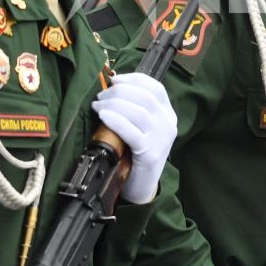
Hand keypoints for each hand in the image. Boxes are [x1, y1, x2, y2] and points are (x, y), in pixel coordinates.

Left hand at [91, 73, 176, 204]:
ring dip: (113, 104)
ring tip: (97, 106)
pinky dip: (115, 120)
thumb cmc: (136, 153)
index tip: (114, 79)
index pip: (156, 88)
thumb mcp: (141, 127)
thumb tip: (112, 86)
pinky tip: (103, 116)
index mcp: (168, 114)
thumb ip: (133, 107)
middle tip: (100, 96)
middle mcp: (168, 124)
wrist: (142, 185)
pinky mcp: (150, 154)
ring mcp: (161, 139)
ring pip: (138, 112)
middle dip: (118, 92)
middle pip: (145, 97)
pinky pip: (131, 132)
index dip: (134, 79)